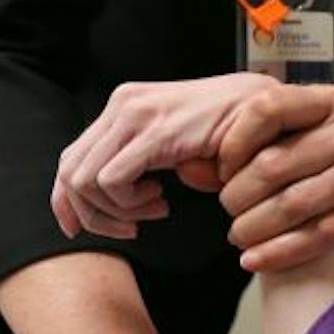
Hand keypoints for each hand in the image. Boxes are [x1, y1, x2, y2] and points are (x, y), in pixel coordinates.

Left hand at [51, 72, 278, 240]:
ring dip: (115, 211)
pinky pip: (112, 182)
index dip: (67, 202)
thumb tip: (109, 198)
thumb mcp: (173, 146)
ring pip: (84, 181)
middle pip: (69, 171)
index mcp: (123, 106)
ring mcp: (133, 114)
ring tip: (154, 210)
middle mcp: (122, 104)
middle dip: (92, 215)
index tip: (81, 229)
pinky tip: (161, 200)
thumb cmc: (229, 130)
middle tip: (131, 227)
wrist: (266, 107)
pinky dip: (129, 203)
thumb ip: (139, 161)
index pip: (72, 158)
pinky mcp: (153, 132)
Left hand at [213, 84, 333, 271]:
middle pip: (275, 165)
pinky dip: (279, 252)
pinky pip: (317, 236)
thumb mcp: (292, 132)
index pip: (268, 109)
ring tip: (238, 235)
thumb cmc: (324, 151)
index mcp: (326, 101)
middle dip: (238, 194)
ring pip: (293, 205)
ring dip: (254, 227)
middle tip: (228, 207)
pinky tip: (254, 259)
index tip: (222, 168)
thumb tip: (188, 169)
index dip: (235, 142)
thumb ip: (240, 147)